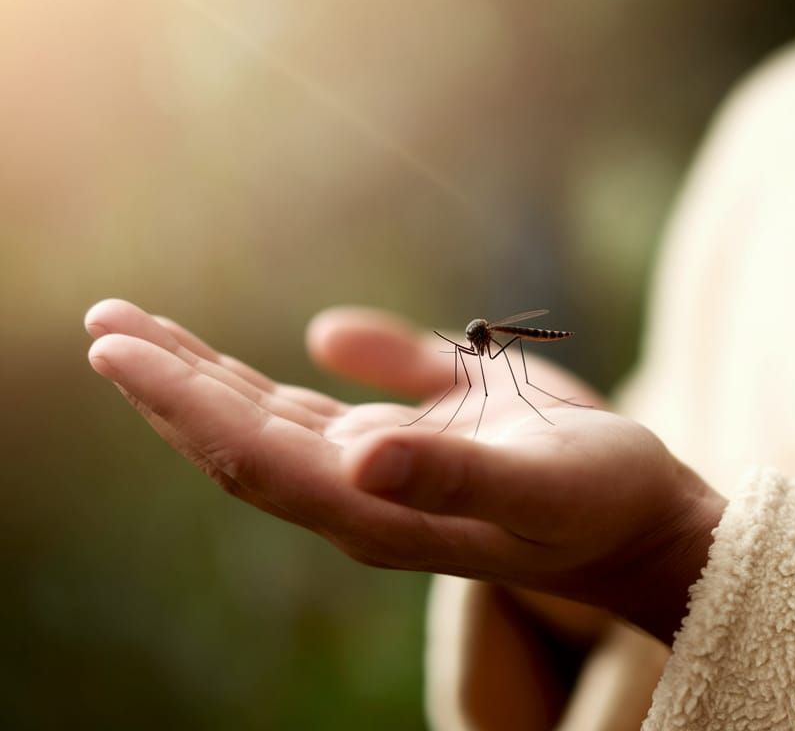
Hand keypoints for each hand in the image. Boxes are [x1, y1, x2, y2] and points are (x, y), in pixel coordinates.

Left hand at [84, 299, 725, 642]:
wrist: (644, 514)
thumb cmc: (600, 502)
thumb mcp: (536, 486)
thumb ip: (448, 471)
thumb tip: (356, 454)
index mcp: (377, 506)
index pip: (253, 453)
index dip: (181, 403)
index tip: (117, 349)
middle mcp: (368, 488)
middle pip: (244, 435)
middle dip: (170, 383)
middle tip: (104, 324)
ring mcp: (392, 463)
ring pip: (277, 419)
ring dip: (208, 376)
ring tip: (145, 333)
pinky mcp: (424, 435)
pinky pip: (343, 401)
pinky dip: (307, 368)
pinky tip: (309, 341)